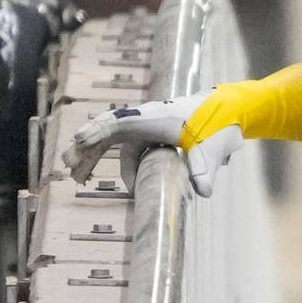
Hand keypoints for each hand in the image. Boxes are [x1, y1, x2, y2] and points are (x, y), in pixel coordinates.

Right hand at [63, 91, 243, 196]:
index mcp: (156, 118)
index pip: (120, 122)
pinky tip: (101, 176)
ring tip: (77, 176)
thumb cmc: (220, 124)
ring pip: (112, 140)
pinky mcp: (150, 135)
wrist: (231, 111)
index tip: (80, 141)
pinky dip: (111, 160)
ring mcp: (146, 127)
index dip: (98, 131)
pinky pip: (124, 148)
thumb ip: (205, 169)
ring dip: (94, 155)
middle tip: (70, 166)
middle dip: (88, 147)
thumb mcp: (212, 148)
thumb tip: (205, 191)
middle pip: (108, 132)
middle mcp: (146, 119)